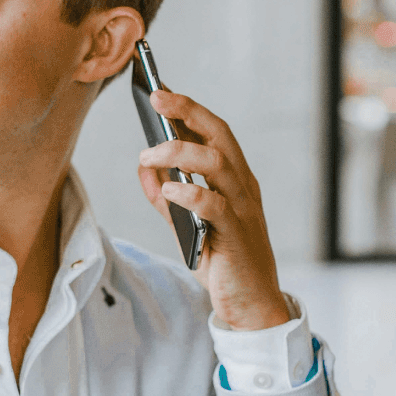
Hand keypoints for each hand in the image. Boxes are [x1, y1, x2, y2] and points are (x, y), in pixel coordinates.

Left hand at [137, 89, 290, 330]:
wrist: (251, 305)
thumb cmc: (223, 262)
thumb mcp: (187, 225)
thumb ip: (166, 197)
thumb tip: (144, 167)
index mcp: (234, 179)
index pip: (215, 133)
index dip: (189, 109)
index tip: (162, 91)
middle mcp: (242, 187)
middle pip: (219, 135)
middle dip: (187, 111)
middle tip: (156, 98)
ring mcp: (242, 209)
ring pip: (216, 163)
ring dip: (178, 151)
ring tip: (148, 154)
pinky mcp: (235, 234)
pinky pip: (214, 204)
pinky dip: (189, 192)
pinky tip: (168, 188)